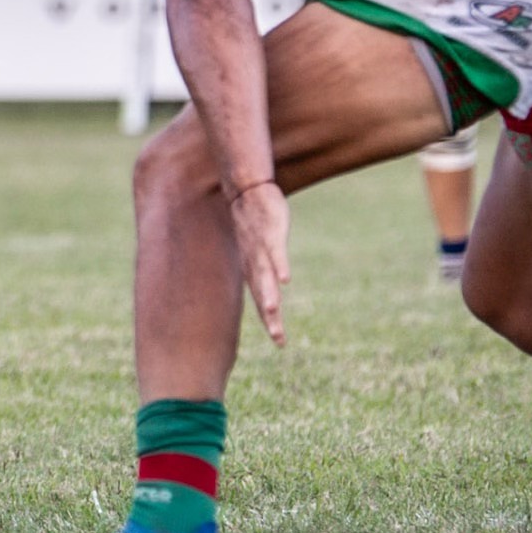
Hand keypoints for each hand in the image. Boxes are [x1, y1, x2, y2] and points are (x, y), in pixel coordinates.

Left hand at [228, 180, 291, 346]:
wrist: (246, 189)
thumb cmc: (253, 221)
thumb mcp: (254, 248)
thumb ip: (260, 267)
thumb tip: (267, 282)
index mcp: (254, 269)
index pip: (262, 300)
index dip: (270, 321)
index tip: (281, 343)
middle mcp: (255, 263)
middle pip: (263, 294)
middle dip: (270, 317)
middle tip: (278, 339)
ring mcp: (262, 248)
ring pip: (265, 274)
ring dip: (270, 293)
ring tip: (275, 311)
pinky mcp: (271, 231)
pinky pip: (275, 251)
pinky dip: (279, 265)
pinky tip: (286, 279)